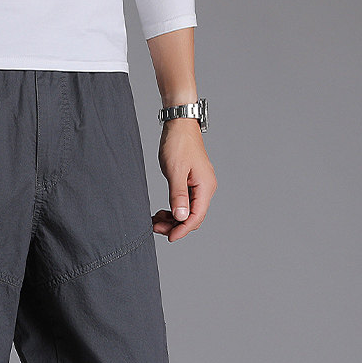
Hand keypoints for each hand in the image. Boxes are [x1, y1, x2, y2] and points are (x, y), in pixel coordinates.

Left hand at [153, 119, 216, 241]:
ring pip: (188, 212)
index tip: (168, 237)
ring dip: (173, 220)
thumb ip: (178, 195)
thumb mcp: (175, 171)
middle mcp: (206, 188)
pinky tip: (161, 212)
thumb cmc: (178, 143)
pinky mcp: (192, 183)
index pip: (196, 217)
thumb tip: (181, 217)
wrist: (179, 124)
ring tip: (155, 221)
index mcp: (205, 187)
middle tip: (155, 227)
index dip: (182, 230)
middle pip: (193, 217)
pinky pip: (185, 203)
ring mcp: (200, 186)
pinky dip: (173, 210)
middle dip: (175, 226)